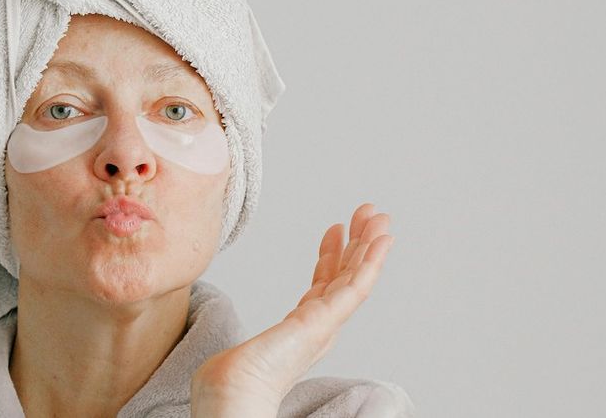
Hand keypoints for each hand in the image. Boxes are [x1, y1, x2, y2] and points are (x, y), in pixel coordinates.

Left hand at [190, 203, 394, 416]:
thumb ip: (246, 349)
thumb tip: (224, 364)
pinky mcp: (328, 320)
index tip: (335, 228)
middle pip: (345, 276)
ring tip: (380, 218)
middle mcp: (320, 326)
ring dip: (370, 246)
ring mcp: (326, 323)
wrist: (233, 392)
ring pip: (356, 277)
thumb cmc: (231, 382)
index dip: (331, 256)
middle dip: (357, 243)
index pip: (323, 285)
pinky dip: (372, 262)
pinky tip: (382, 240)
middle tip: (367, 214)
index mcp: (301, 329)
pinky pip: (357, 286)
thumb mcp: (242, 351)